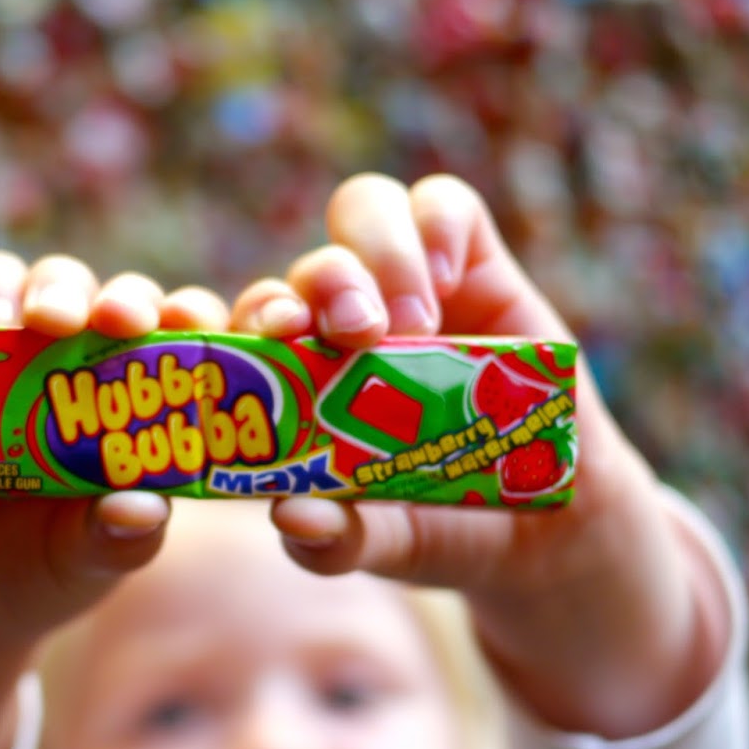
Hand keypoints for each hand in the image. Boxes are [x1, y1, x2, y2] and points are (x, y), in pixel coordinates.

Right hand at [0, 250, 230, 655]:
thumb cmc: (46, 562)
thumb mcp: (89, 560)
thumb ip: (117, 537)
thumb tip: (143, 508)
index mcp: (164, 405)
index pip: (217, 344)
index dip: (250, 320)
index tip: (274, 326)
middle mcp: (107, 360)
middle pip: (142, 303)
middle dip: (146, 304)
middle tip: (136, 323)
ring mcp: (40, 343)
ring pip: (68, 283)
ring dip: (69, 293)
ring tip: (57, 323)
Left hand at [236, 174, 727, 735]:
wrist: (537, 525)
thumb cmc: (433, 523)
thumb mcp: (385, 544)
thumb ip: (335, 541)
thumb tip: (292, 517)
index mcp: (289, 380)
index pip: (232, 326)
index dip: (210, 316)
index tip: (234, 341)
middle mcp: (335, 324)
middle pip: (300, 271)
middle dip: (312, 289)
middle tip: (347, 333)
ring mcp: (400, 286)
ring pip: (361, 214)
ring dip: (374, 256)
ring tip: (411, 324)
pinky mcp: (470, 262)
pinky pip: (441, 205)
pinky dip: (436, 228)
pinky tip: (448, 279)